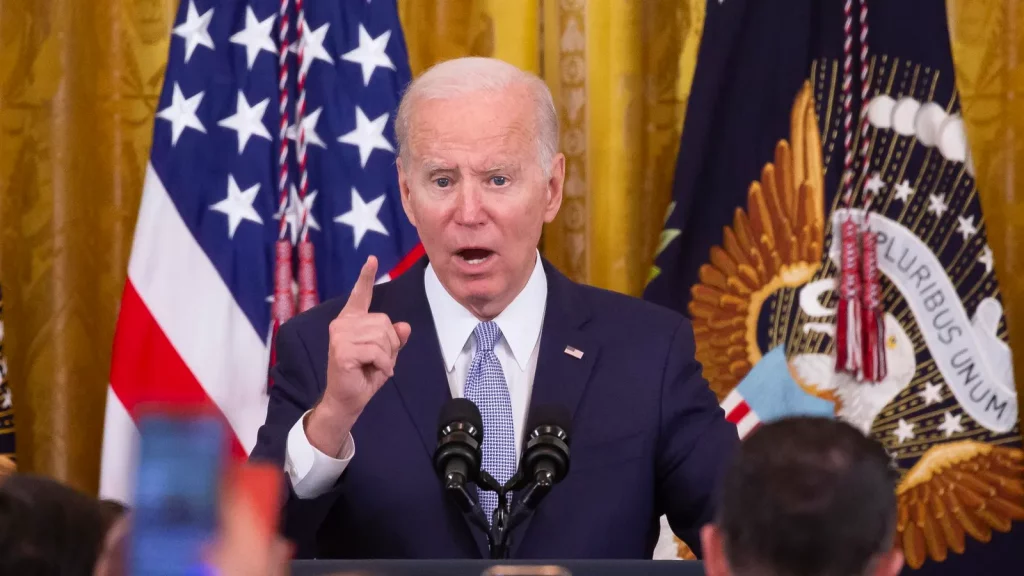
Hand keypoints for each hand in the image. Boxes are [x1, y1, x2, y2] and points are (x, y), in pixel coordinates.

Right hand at [306, 256, 410, 455]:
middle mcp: (342, 323)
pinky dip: (382, 365)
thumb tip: (404, 326)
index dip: (366, 277)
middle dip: (390, 345)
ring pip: (382, 337)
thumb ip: (394, 339)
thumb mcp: (385, 355)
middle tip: (379, 361)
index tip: (372, 259)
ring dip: (386, 356)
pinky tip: (371, 371)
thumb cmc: (364, 376)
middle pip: (384, 322)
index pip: (360, 295)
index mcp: (351, 320)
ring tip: (374, 366)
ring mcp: (339, 335)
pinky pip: (377, 351)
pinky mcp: (341, 350)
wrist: (348, 399)